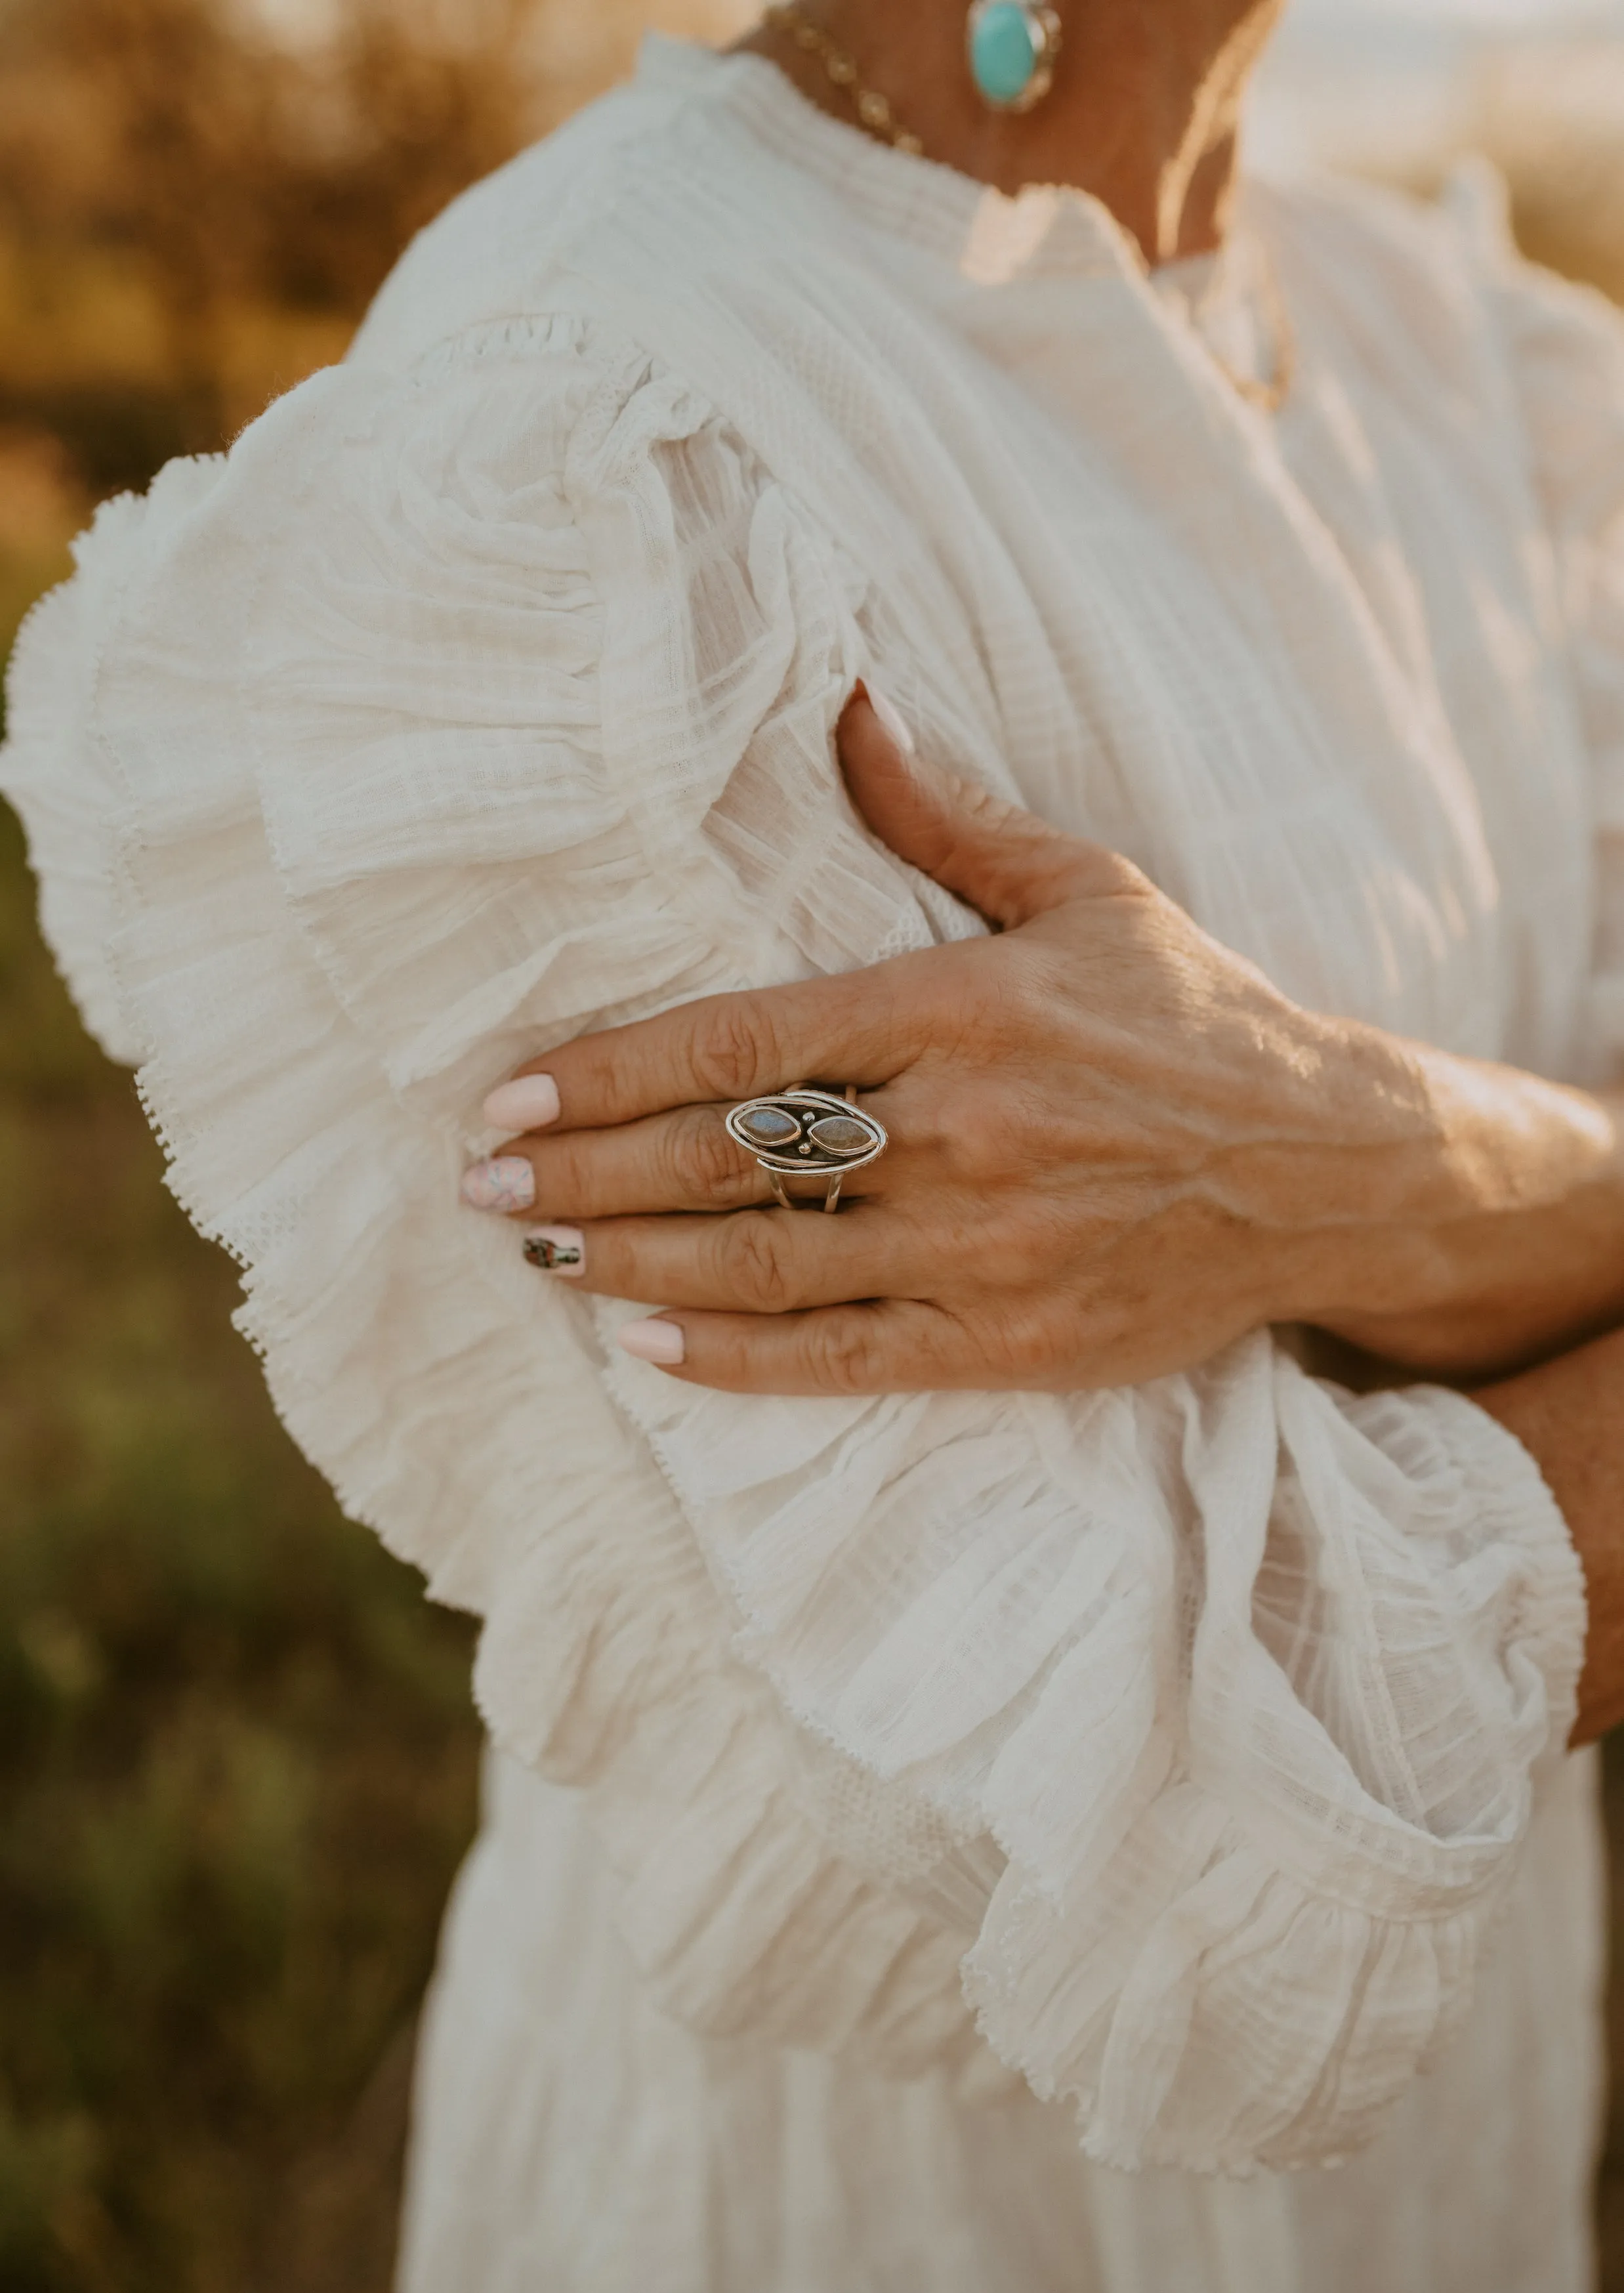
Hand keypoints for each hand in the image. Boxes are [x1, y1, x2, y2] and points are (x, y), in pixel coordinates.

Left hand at [460, 689, 1553, 1395]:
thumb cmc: (1197, 1019)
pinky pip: (844, 1359)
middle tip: (481, 1184)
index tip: (514, 1091)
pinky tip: (646, 1347)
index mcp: (961, 1006)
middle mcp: (960, 1129)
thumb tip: (848, 704)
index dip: (611, 1071)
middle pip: (728, 1155)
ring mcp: (983, 1247)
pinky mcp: (1012, 1342)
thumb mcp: (1088, 888)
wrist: (1330, 1167)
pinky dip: (737, 1360)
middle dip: (585, 1173)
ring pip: (767, 1262)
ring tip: (538, 1252)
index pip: (742, 1038)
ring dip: (631, 1260)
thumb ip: (948, 815)